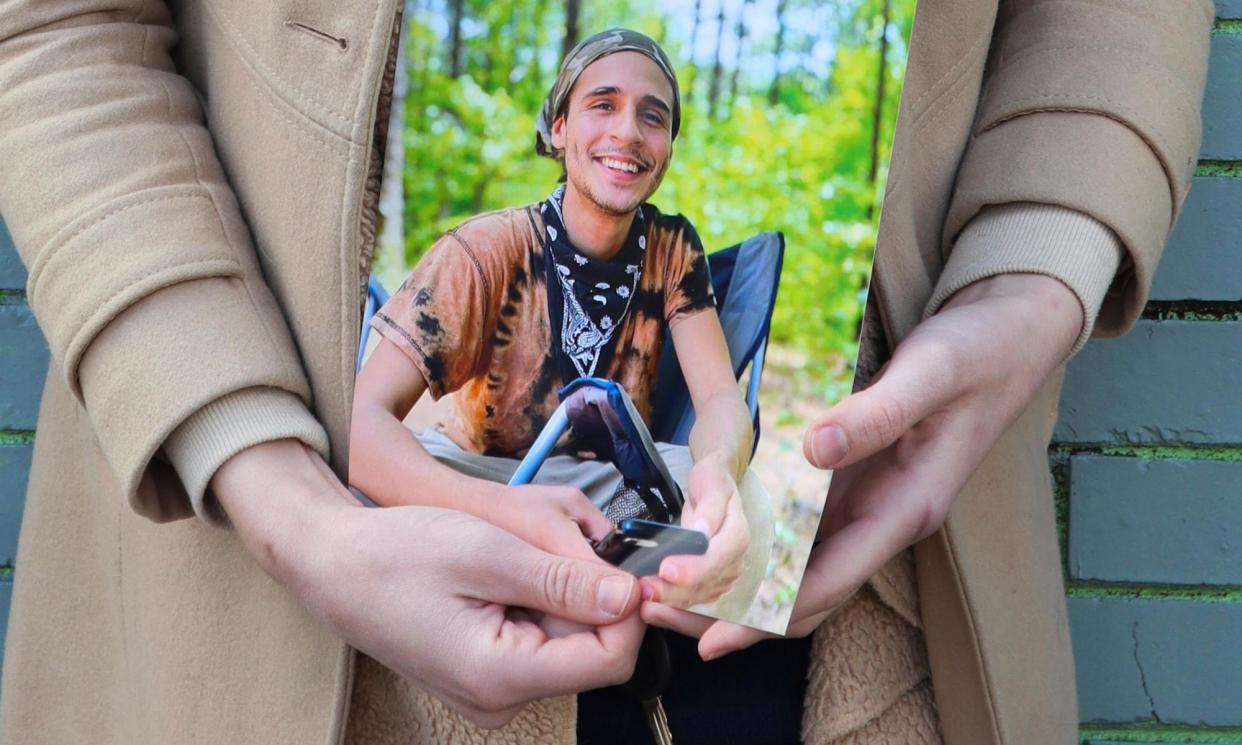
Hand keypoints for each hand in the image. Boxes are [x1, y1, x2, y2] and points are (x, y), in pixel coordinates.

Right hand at [213, 440, 645, 727]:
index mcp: (501, 676)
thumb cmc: (397, 553)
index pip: (609, 659)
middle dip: (591, 597)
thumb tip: (629, 597)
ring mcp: (490, 692)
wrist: (332, 565)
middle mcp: (499, 699)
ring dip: (563, 597)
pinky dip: (538, 605)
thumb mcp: (488, 552)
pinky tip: (508, 575)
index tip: (630, 562)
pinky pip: (536, 643)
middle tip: (563, 545)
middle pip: (588, 653)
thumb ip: (564, 580)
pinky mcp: (483, 675)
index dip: (631, 610)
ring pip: (565, 644)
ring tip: (521, 557)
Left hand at [640, 457, 749, 607]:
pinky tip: (649, 604)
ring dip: (669, 603)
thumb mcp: (712, 484)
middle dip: (673, 591)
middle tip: (644, 590)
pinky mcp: (710, 585)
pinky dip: (670, 605)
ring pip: (696, 597)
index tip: (666, 570)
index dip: (693, 569)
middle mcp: (734, 562)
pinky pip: (691, 600)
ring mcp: (723, 577)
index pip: (716, 557)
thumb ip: (709, 508)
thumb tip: (702, 531)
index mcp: (737, 536)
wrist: (716, 491)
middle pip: (704, 584)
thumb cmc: (712, 484)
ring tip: (642, 598)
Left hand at [649, 273, 1083, 657]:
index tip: (708, 632)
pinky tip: (707, 537)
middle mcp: (882, 518)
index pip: (826, 582)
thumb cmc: (980, 353)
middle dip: (731, 610)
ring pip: (793, 565)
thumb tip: (812, 449)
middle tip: (659, 609)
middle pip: (800, 591)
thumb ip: (877, 414)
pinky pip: (795, 526)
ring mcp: (867, 503)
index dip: (764, 613)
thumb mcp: (932, 374)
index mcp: (904, 507)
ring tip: (665, 587)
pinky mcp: (854, 481)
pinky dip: (750, 540)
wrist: (1013, 334)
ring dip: (732, 580)